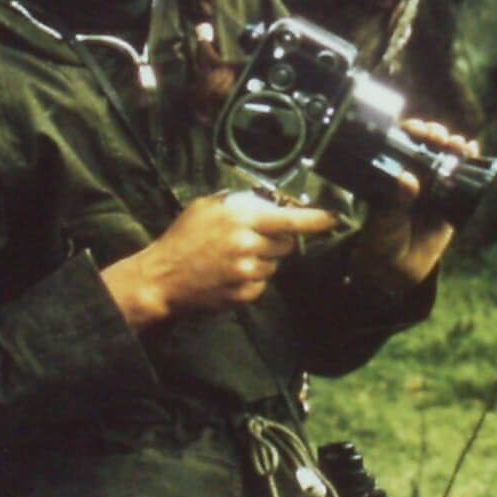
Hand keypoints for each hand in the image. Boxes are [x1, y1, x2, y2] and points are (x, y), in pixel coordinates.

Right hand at [102, 191, 337, 328]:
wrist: (163, 277)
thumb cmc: (183, 237)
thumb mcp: (207, 206)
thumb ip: (239, 202)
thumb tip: (269, 202)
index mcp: (241, 218)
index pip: (289, 219)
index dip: (316, 220)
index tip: (333, 219)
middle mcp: (248, 245)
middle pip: (286, 243)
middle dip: (276, 239)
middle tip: (252, 237)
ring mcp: (247, 272)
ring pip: (275, 264)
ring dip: (263, 259)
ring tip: (233, 256)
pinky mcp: (244, 294)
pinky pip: (263, 283)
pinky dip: (253, 278)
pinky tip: (230, 273)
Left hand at [350, 119, 477, 293]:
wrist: (397, 268)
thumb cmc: (382, 238)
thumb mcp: (385, 220)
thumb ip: (396, 201)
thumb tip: (407, 179)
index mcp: (393, 172)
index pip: (402, 142)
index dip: (412, 130)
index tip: (418, 129)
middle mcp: (414, 174)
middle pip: (427, 145)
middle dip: (435, 135)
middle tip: (438, 136)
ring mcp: (434, 186)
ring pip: (447, 158)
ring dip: (454, 145)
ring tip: (458, 142)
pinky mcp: (452, 202)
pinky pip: (463, 180)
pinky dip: (471, 163)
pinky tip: (473, 149)